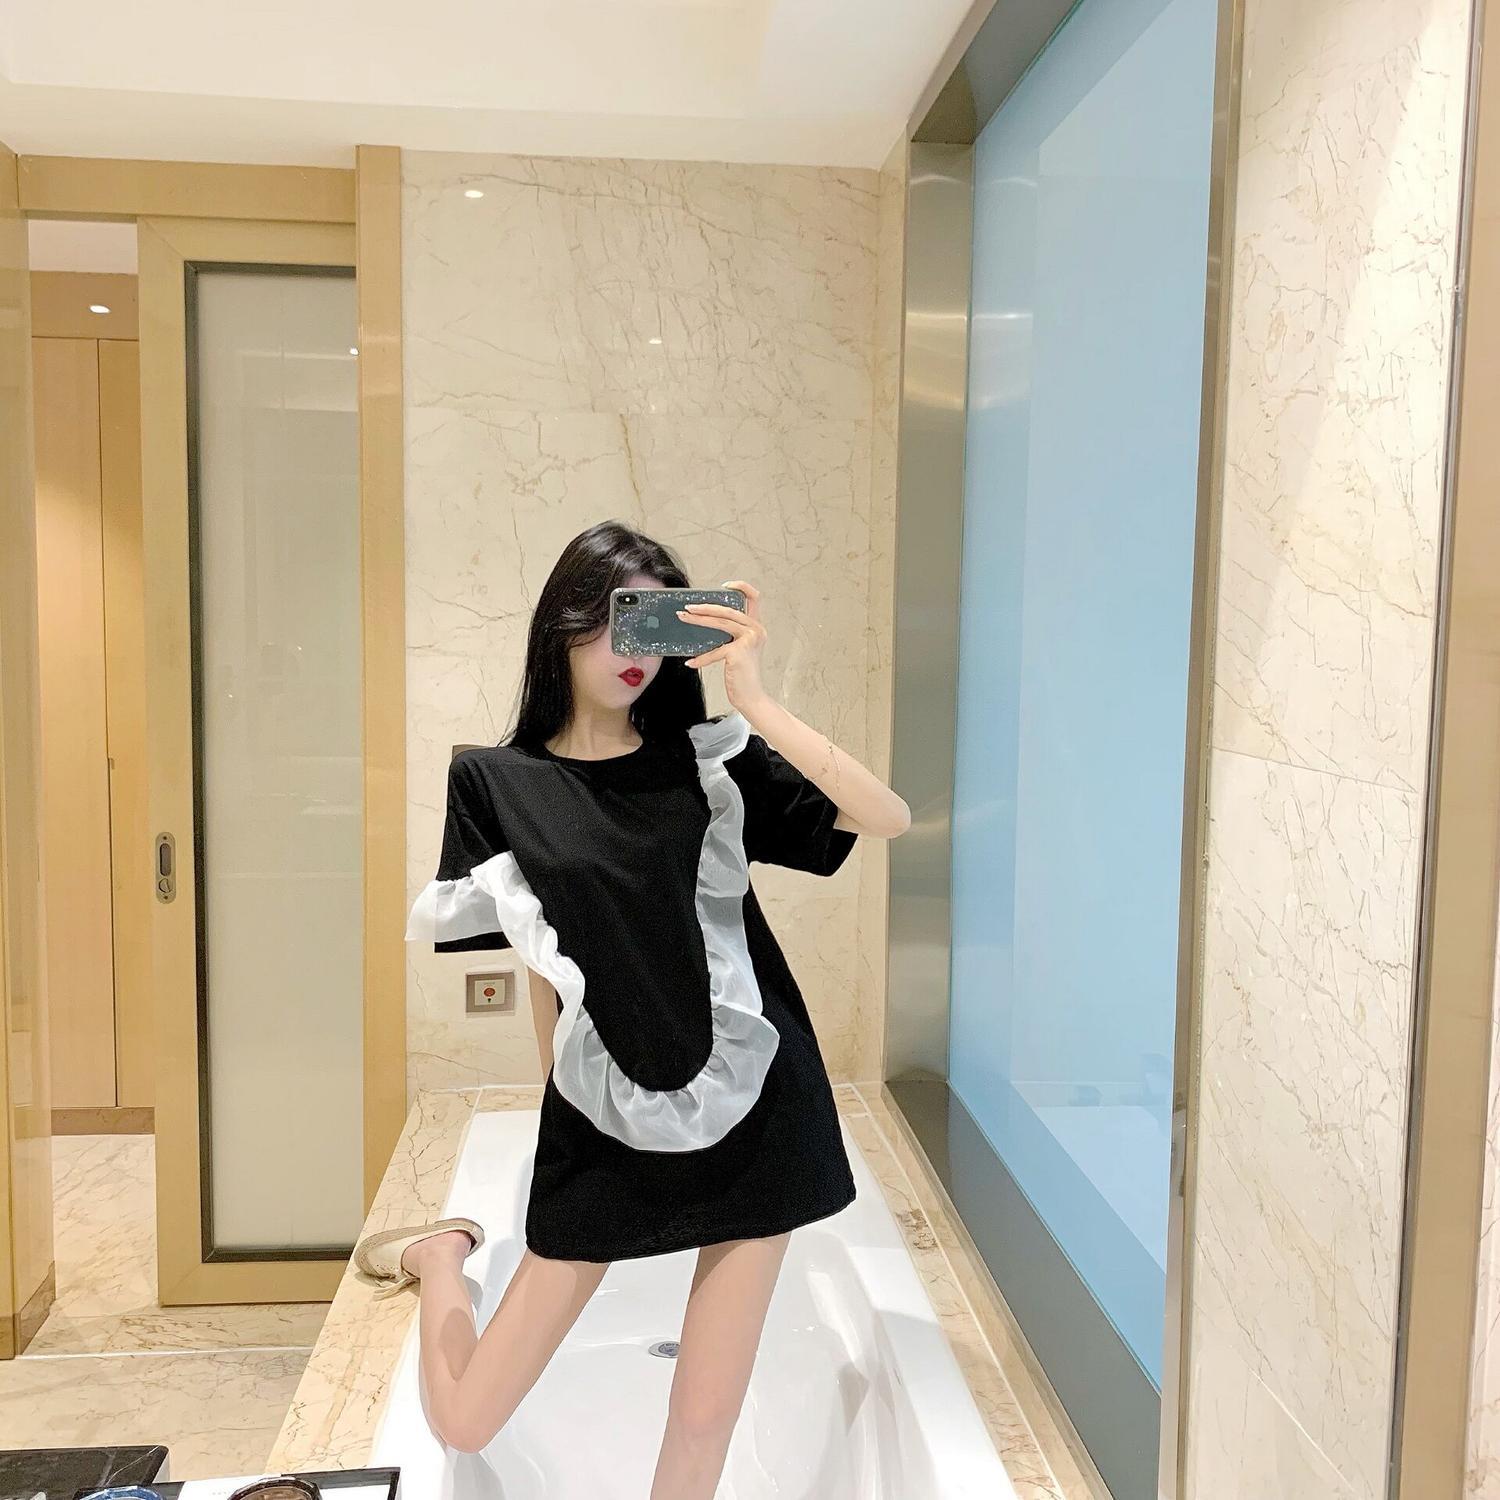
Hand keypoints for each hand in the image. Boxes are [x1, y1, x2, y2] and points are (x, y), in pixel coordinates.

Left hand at [678, 579, 771, 712]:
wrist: (751, 698)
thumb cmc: (741, 675)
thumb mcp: (737, 650)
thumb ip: (729, 635)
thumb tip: (703, 623)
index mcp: (756, 627)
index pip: (754, 597)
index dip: (741, 587)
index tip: (724, 586)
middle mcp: (756, 630)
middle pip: (727, 609)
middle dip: (705, 607)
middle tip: (687, 607)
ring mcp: (749, 640)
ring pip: (720, 623)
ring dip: (698, 620)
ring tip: (683, 618)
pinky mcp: (738, 652)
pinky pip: (714, 651)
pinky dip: (701, 658)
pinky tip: (690, 663)